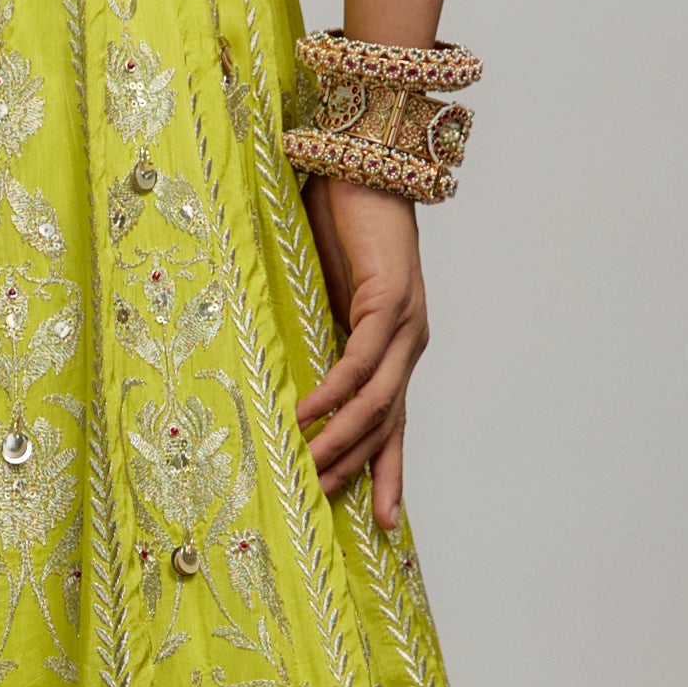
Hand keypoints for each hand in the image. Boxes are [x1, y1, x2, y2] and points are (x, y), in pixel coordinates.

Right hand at [297, 175, 427, 531]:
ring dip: (341, 440)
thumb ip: (313, 335)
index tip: (384, 526)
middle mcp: (409, 343)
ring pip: (378, 403)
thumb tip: (278, 378)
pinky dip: (333, 392)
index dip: (390, 474)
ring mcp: (405, 324)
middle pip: (388, 426)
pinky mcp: (389, 301)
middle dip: (357, 471)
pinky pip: (359, 361)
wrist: (361, 160)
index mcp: (396, 348)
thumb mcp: (321, 295)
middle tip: (318, 507)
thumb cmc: (338, 223)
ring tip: (307, 471)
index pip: (395, 425)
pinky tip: (308, 415)